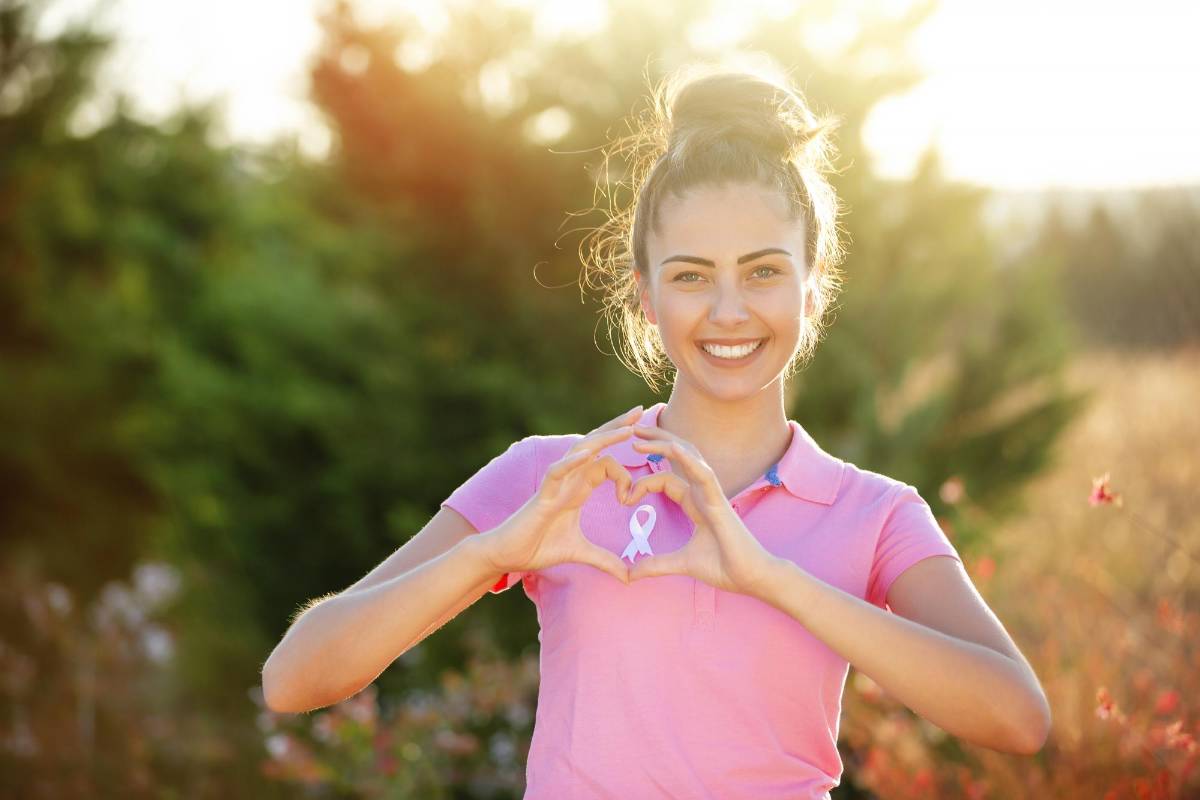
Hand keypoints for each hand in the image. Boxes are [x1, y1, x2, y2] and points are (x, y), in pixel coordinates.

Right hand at [477, 406, 642, 583]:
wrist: (507, 555)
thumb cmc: (538, 547)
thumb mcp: (580, 553)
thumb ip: (605, 560)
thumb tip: (629, 576)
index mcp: (579, 488)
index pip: (606, 463)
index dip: (626, 473)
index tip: (634, 496)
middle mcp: (569, 479)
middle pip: (596, 445)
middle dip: (618, 428)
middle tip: (642, 410)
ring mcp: (556, 484)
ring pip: (581, 451)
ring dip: (604, 437)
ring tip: (626, 426)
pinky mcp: (542, 495)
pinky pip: (557, 472)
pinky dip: (572, 462)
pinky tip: (588, 454)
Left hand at [621, 425, 778, 593]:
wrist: (751, 578)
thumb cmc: (724, 567)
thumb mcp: (681, 564)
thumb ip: (656, 564)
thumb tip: (630, 574)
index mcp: (695, 502)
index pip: (666, 479)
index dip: (643, 482)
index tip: (624, 498)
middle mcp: (703, 492)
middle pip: (678, 456)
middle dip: (655, 440)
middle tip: (630, 429)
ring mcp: (712, 493)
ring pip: (689, 458)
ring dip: (664, 443)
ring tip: (640, 434)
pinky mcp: (720, 501)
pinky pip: (704, 474)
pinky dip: (689, 460)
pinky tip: (673, 448)